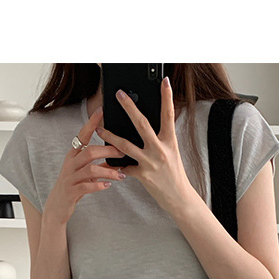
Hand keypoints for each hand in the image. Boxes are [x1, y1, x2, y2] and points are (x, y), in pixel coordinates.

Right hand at [44, 106, 125, 223]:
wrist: (57, 206)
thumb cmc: (73, 186)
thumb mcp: (84, 172)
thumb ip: (97, 163)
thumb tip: (116, 155)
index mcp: (73, 155)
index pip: (82, 135)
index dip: (91, 123)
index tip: (101, 111)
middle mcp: (70, 164)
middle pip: (90, 151)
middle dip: (108, 151)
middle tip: (122, 152)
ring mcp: (70, 178)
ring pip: (90, 169)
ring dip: (108, 171)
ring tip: (120, 175)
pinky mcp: (71, 191)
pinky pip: (86, 186)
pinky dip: (98, 185)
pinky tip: (107, 186)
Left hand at [94, 76, 195, 217]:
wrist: (179, 198)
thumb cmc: (174, 173)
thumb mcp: (172, 151)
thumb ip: (161, 137)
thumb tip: (148, 122)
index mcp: (170, 141)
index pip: (168, 114)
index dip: (166, 97)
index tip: (163, 80)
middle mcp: (161, 149)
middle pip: (142, 124)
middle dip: (129, 108)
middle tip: (118, 94)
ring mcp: (151, 162)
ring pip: (126, 145)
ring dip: (110, 136)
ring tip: (99, 129)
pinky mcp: (143, 176)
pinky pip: (125, 167)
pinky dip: (115, 164)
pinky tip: (106, 161)